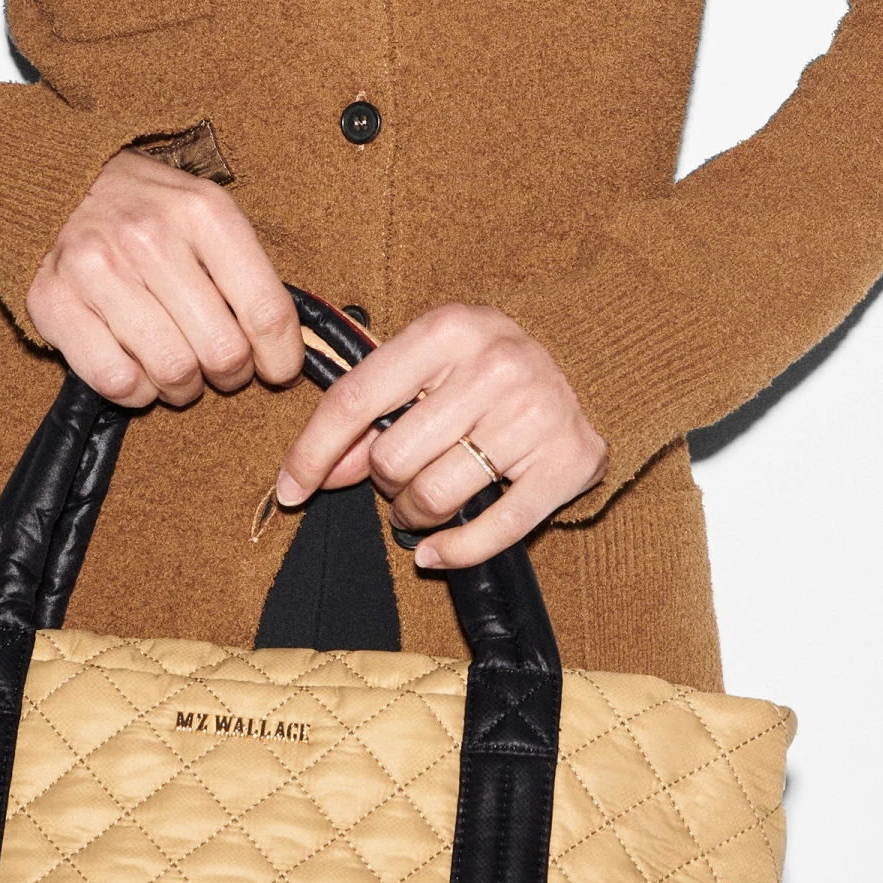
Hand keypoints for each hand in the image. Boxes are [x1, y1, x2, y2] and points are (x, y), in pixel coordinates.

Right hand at [27, 149, 303, 407]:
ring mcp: (96, 269)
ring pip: (172, 373)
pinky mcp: (53, 302)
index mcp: (202, 211)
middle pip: (222, 352)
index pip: (266, 311)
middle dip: (229, 375)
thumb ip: (247, 273)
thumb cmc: (147, 212)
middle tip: (217, 366)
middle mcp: (149, 236)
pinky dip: (136, 391)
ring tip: (177, 368)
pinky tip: (136, 368)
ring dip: (183, 388)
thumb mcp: (206, 216)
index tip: (276, 370)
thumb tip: (289, 347)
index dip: (281, 358)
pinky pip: (118, 382)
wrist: (58, 184)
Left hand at [276, 305, 606, 566]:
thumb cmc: (486, 372)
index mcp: (449, 330)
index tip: (291, 490)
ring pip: (434, 497)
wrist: (591, 363)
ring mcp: (536, 414)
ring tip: (424, 502)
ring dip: (415, 515)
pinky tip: (435, 552)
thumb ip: (368, 415)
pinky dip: (454, 552)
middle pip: (393, 459)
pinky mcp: (568, 463)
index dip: (313, 451)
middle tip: (403, 477)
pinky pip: (492, 531)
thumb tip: (313, 474)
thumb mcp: (424, 372)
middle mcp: (496, 366)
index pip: (357, 400)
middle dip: (384, 482)